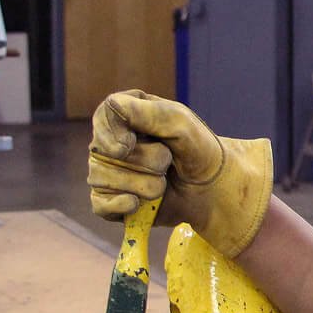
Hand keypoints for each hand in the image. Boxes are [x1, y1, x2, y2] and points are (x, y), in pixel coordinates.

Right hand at [88, 90, 272, 256]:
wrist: (212, 189)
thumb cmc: (197, 150)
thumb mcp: (181, 124)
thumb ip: (150, 112)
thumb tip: (113, 106)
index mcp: (126, 114)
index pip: (104, 115)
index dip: (113, 132)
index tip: (129, 144)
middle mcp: (111, 141)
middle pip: (105, 151)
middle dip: (145, 161)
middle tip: (168, 162)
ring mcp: (107, 171)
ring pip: (103, 179)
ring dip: (143, 185)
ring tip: (164, 183)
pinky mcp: (110, 201)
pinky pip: (100, 205)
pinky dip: (121, 206)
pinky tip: (138, 204)